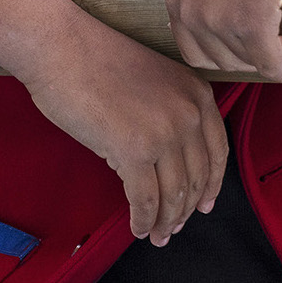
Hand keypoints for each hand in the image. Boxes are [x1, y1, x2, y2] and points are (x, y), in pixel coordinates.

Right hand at [0, 0, 227, 245]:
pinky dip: (144, 220)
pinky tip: (138, 228)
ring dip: (166, 221)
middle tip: (174, 228)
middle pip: (197, 177)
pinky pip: (146, 200)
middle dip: (186, 209)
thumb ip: (169, 115)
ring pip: (174, 195)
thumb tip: (165, 164)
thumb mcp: (154, 81)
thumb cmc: (97, 59)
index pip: (218, 151)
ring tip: (156, 235)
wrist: (63, 47)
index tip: (205, 204)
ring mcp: (164, 133)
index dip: (212, 184)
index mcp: (197, 92)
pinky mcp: (134, 151)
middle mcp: (189, 113)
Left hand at [166, 0, 281, 81]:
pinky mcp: (250, 20)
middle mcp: (189, 12)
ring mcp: (217, 18)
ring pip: (249, 63)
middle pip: (222, 62)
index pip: (194, 52)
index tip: (253, 47)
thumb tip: (231, 13)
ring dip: (275, 59)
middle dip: (253, 58)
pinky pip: (269, 63)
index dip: (227, 54)